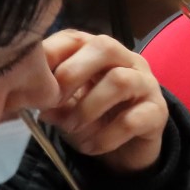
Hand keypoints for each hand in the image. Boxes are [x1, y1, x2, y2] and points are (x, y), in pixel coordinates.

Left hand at [39, 30, 168, 171]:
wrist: (129, 152)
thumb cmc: (96, 120)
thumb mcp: (69, 109)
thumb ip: (55, 101)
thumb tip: (38, 104)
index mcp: (101, 53)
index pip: (77, 38)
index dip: (53, 54)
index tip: (32, 79)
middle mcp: (127, 60)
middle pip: (105, 47)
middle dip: (73, 72)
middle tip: (53, 101)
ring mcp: (146, 84)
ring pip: (120, 80)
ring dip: (88, 107)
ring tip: (71, 127)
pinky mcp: (158, 113)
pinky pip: (132, 120)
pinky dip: (105, 136)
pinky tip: (90, 147)